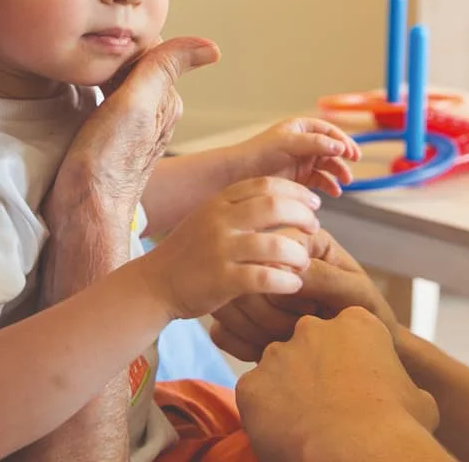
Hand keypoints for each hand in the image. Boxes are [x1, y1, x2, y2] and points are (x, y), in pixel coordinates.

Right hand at [47, 36, 220, 221]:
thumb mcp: (137, 104)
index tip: (106, 36)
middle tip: (89, 50)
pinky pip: (107, 97)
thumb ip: (165, 68)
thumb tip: (212, 46)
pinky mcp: (110, 138)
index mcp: (166, 102)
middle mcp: (154, 113)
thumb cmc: (107, 162)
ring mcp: (132, 127)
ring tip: (84, 64)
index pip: (153, 49)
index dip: (129, 39)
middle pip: (136, 63)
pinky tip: (81, 89)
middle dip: (117, 52)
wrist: (83, 211)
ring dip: (105, 68)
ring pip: (121, 79)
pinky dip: (96, 86)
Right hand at [137, 177, 320, 319]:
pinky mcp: (221, 280)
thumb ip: (238, 209)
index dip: (296, 192)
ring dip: (298, 254)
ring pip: (274, 244)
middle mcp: (219, 221)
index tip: (313, 203)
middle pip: (274, 206)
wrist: (154, 284)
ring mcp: (220, 250)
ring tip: (304, 262)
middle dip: (303, 216)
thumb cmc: (189, 253)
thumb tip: (281, 202)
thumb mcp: (209, 219)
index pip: (266, 184)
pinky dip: (286, 281)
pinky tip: (293, 285)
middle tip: (314, 229)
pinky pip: (265, 278)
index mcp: (218, 202)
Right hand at [210, 229, 398, 360]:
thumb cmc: (365, 314)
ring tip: (287, 341)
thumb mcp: (353, 292)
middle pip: (244, 279)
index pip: (270, 249)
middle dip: (271, 314)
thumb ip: (323, 277)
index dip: (287, 285)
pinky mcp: (237, 314)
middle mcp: (270, 256)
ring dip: (257, 331)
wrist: (361, 353)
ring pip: (229, 305)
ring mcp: (248, 286)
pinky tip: (266, 352)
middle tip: (301, 330)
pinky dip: (242, 346)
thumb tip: (284, 271)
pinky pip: (220, 330)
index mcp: (301, 239)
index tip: (312, 308)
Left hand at [228, 118, 359, 194]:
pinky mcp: (299, 178)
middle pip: (332, 149)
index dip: (342, 140)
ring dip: (338, 172)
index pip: (328, 132)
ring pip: (328, 166)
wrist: (239, 174)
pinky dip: (329, 185)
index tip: (352, 153)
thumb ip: (314, 143)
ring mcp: (302, 161)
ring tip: (344, 182)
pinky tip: (334, 192)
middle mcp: (303, 144)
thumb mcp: (288, 143)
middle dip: (343, 158)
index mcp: (300, 129)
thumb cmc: (259, 152)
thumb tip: (340, 146)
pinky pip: (320, 180)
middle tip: (351, 167)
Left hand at [236, 309, 440, 461]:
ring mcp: (277, 354)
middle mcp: (311, 329)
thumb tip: (407, 398)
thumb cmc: (398, 427)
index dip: (351, 362)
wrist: (360, 452)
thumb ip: (400, 384)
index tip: (356, 387)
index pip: (347, 333)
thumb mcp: (418, 399)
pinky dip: (266, 415)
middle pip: (308, 346)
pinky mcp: (251, 384)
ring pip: (278, 370)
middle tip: (328, 407)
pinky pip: (255, 397)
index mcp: (356, 323)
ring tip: (307, 424)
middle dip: (314, 372)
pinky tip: (287, 434)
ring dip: (289, 392)